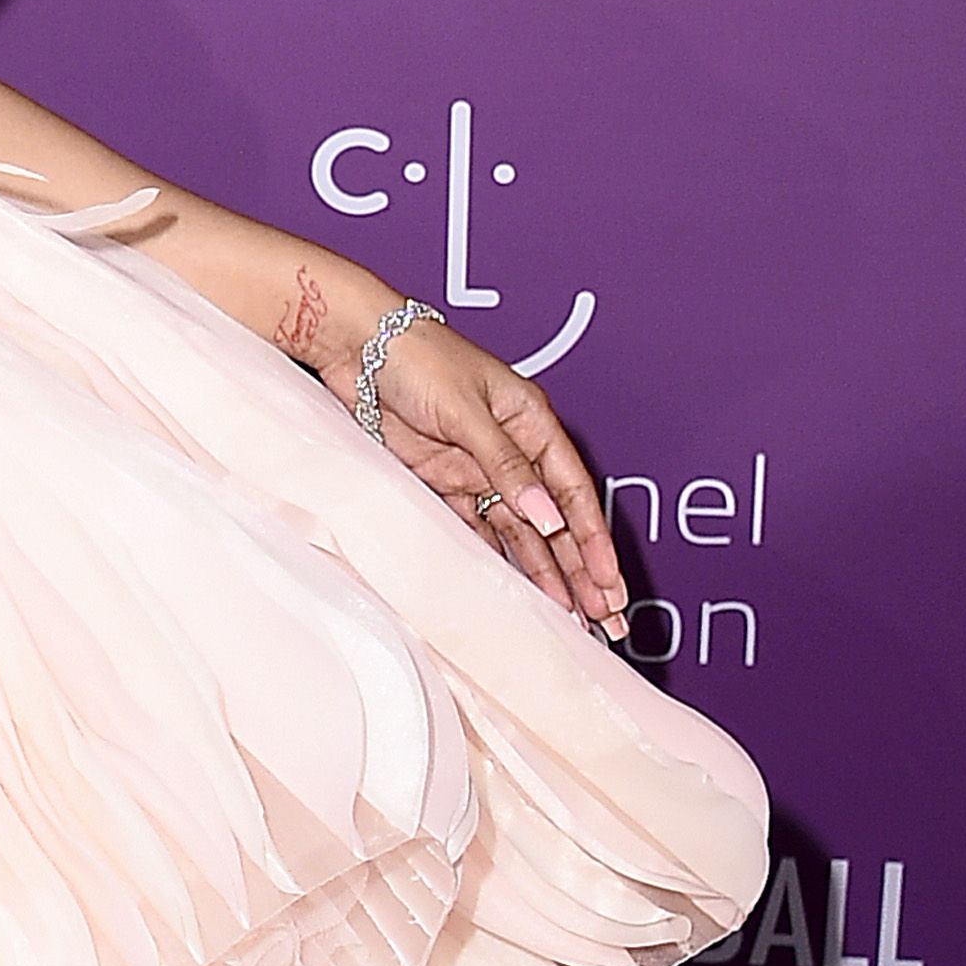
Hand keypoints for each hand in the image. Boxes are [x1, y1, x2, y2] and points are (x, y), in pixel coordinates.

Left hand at [296, 283, 630, 629]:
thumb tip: (545, 516)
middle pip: (555, 520)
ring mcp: (478, 470)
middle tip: (604, 619)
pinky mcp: (444, 483)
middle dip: (582, 571)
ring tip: (568, 618)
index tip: (609, 583)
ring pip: (521, 533)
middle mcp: (513, 451)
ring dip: (545, 574)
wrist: (356, 347)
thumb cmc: (417, 358)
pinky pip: (478, 530)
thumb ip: (504, 464)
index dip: (593, 540)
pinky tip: (515, 593)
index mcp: (532, 423)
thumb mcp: (466, 408)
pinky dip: (497, 562)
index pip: (574, 492)